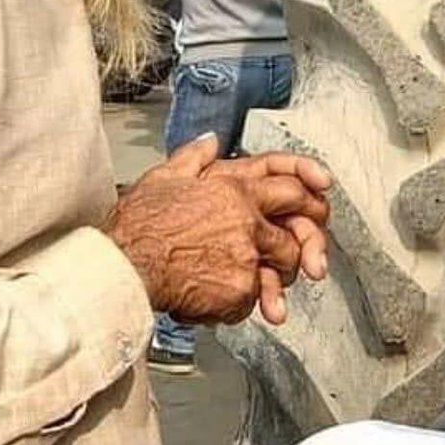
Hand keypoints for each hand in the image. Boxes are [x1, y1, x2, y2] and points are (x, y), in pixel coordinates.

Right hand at [106, 135, 330, 327]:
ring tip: (252, 283)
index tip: (319, 201)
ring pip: (281, 271)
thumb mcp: (165, 176)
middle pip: (295, 235)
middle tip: (295, 258)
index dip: (310, 195)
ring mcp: (245, 258)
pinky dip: (242, 302)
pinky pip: (254, 300)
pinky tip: (219, 297)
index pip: (290, 187)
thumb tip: (210, 141)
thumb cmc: (138, 225)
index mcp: (234, 190)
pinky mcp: (238, 291)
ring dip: (273, 278)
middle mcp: (247, 222)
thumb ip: (196, 156)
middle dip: (298, 247)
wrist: (125, 264)